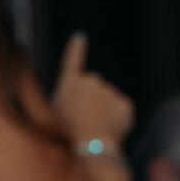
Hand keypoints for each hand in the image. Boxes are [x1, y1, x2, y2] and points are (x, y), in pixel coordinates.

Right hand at [49, 34, 132, 152]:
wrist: (91, 143)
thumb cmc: (67, 132)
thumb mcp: (53, 112)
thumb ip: (63, 98)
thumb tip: (72, 99)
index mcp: (70, 82)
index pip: (73, 61)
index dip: (76, 49)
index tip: (81, 37)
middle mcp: (91, 80)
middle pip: (94, 86)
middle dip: (93, 98)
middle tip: (86, 117)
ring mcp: (109, 91)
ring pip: (109, 99)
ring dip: (105, 109)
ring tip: (97, 126)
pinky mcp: (125, 103)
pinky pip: (122, 110)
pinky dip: (119, 118)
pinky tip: (111, 129)